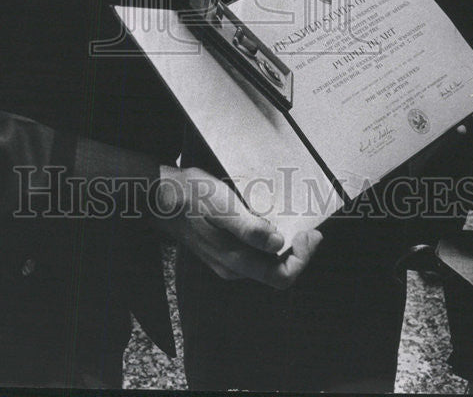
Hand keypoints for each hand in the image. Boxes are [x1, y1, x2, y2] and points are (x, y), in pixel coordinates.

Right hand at [154, 165, 322, 287]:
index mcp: (236, 260)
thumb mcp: (223, 207)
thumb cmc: (192, 197)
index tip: (311, 233)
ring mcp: (228, 259)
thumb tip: (278, 244)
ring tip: (295, 221)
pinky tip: (272, 220)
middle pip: (278, 271)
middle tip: (310, 227)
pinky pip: (256, 252)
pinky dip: (271, 240)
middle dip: (299, 252)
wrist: (161, 196)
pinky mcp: (224, 247)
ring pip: (268, 262)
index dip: (303, 258)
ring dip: (286, 245)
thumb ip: (249, 229)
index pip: (282, 276)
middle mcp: (234, 266)